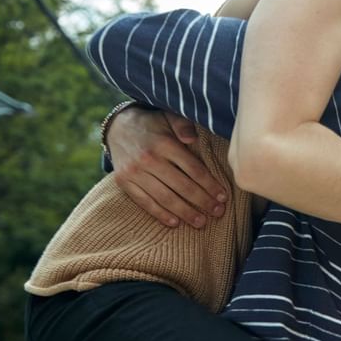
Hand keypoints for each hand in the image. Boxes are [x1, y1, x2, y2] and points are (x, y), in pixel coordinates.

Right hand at [107, 108, 227, 227]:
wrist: (118, 128)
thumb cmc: (153, 125)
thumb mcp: (169, 117)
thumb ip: (183, 125)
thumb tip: (192, 138)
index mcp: (165, 144)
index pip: (193, 169)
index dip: (210, 185)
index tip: (223, 197)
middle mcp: (149, 159)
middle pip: (182, 186)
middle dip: (203, 202)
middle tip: (218, 212)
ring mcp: (134, 172)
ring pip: (165, 198)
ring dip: (185, 212)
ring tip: (201, 223)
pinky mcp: (123, 182)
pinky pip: (144, 202)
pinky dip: (160, 214)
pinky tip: (175, 223)